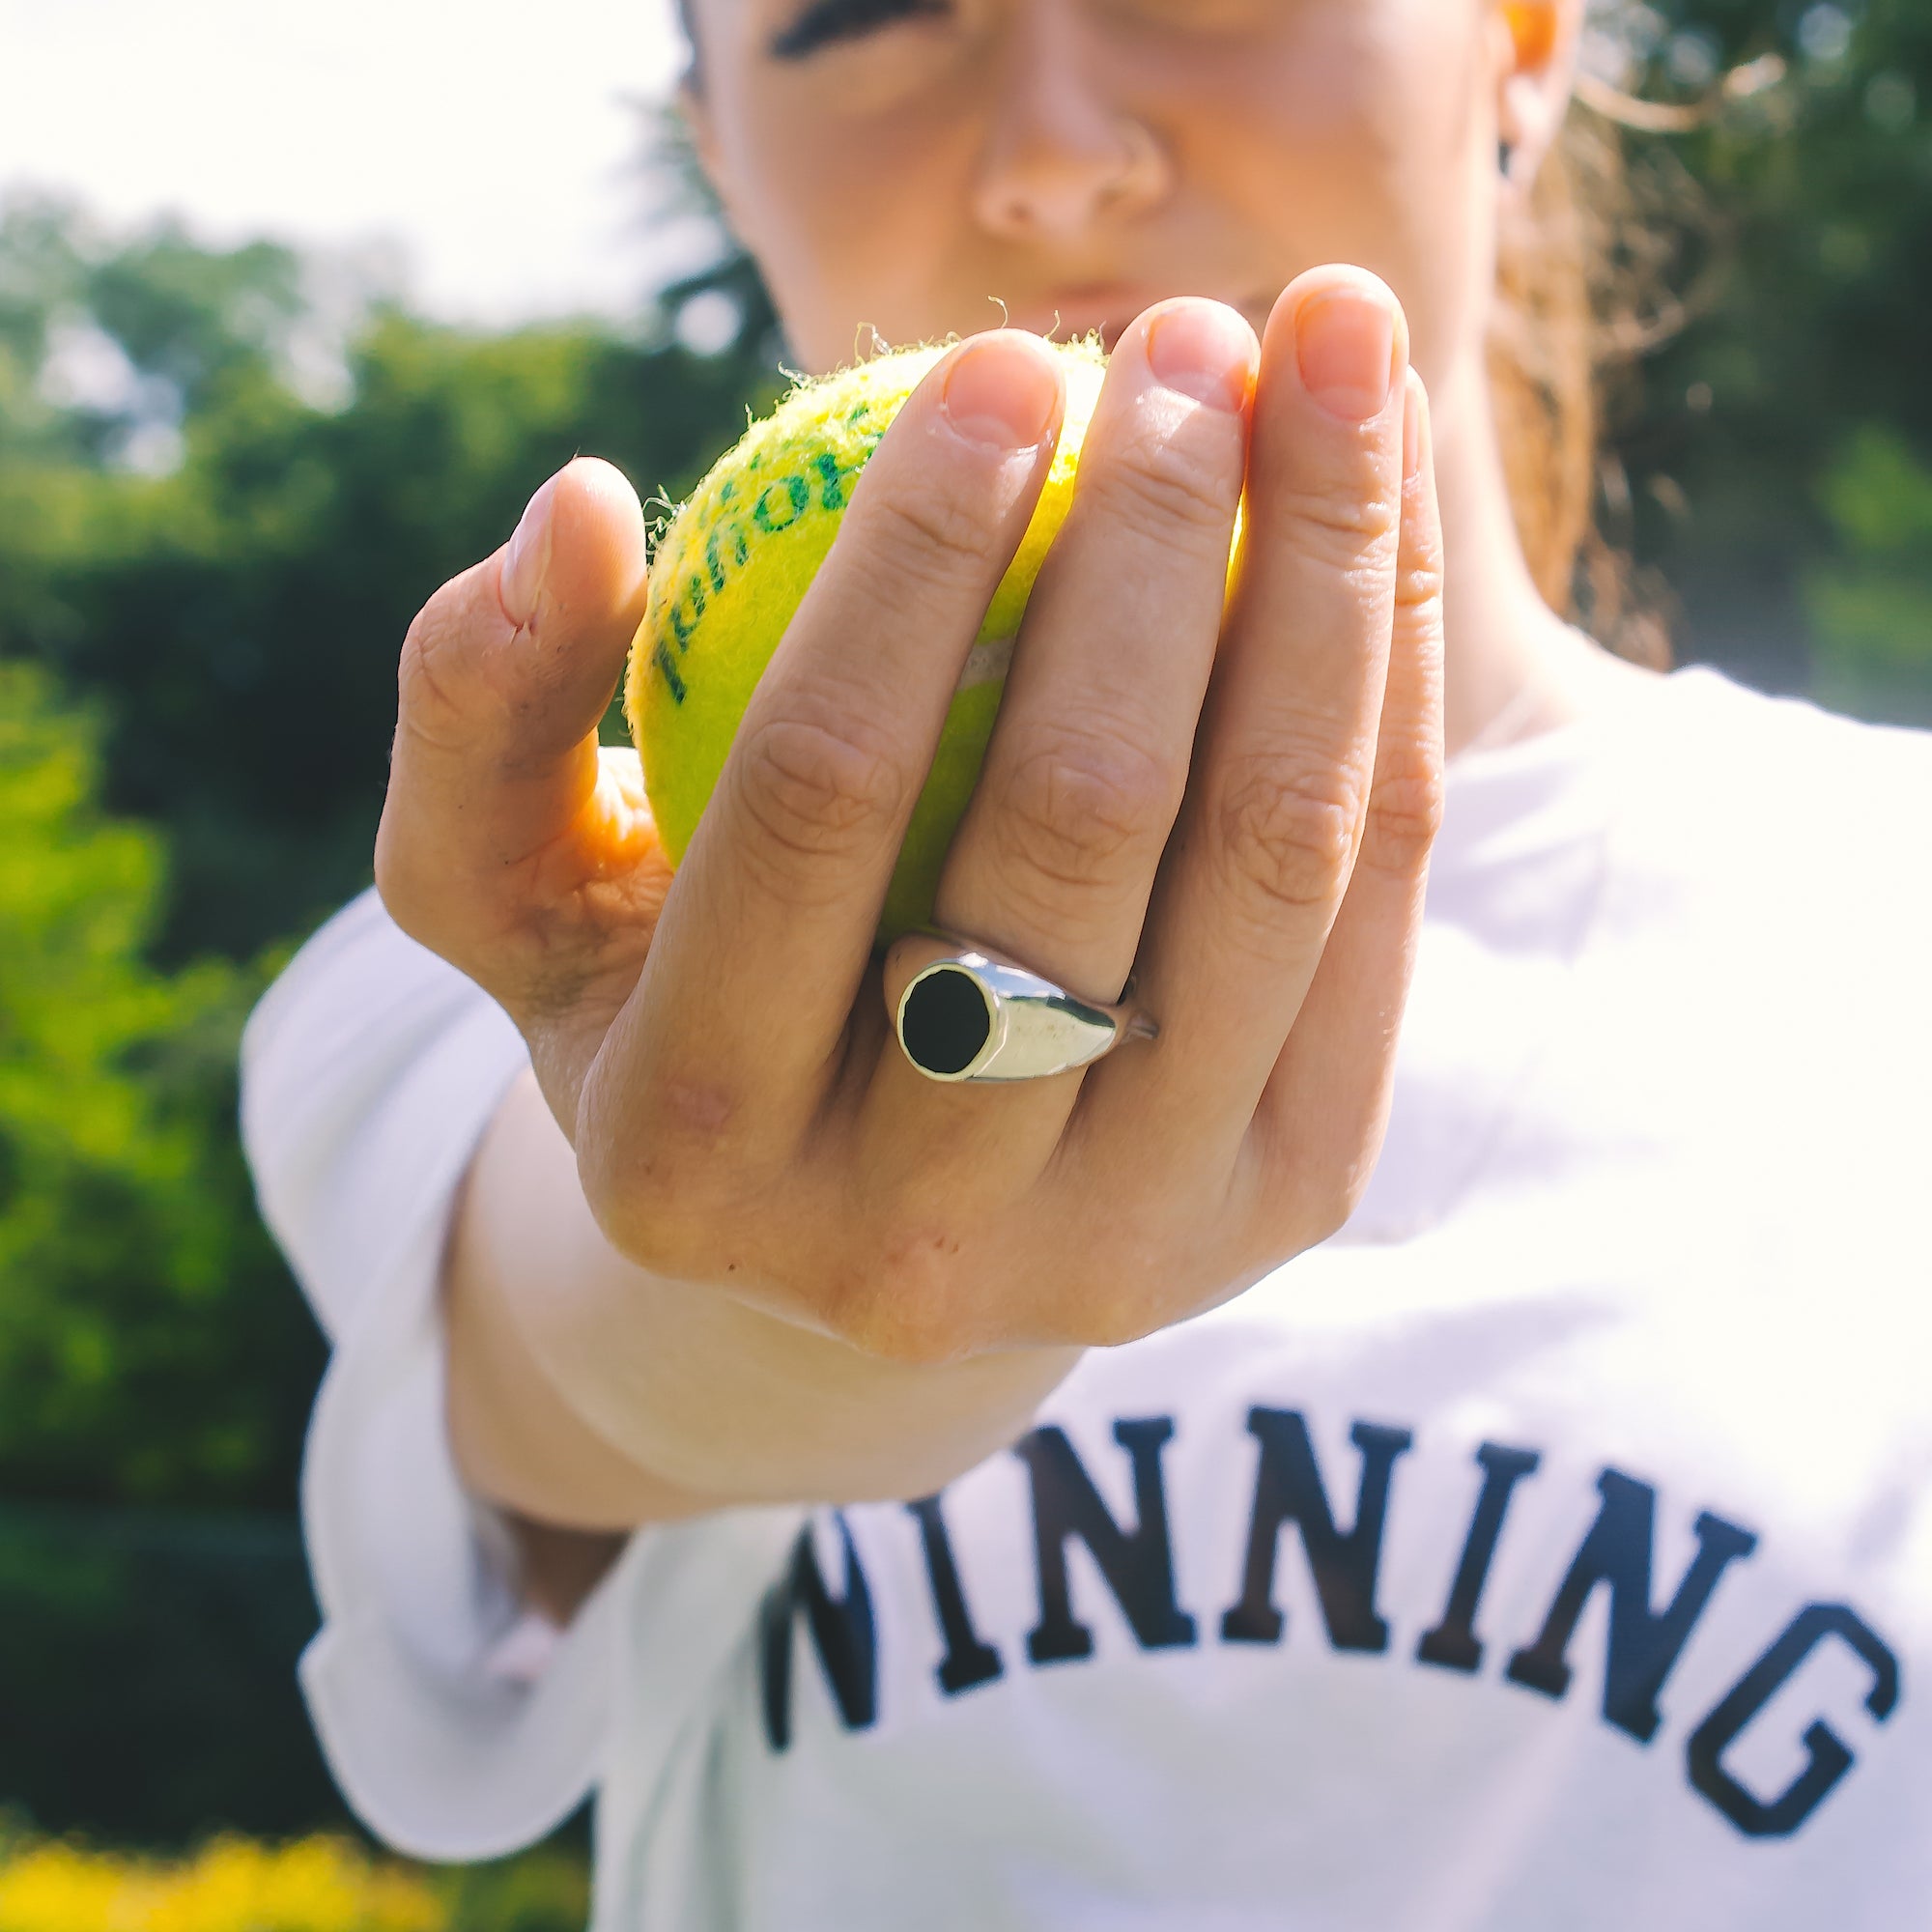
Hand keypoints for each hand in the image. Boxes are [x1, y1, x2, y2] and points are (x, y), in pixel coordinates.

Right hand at [377, 266, 1443, 1369]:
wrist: (861, 1233)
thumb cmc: (665, 1009)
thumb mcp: (509, 886)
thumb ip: (483, 713)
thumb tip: (578, 506)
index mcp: (682, 1158)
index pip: (815, 794)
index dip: (913, 553)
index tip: (999, 364)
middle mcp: (908, 1247)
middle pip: (1074, 824)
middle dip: (1152, 530)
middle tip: (1189, 336)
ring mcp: (1123, 1248)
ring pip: (1266, 860)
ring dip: (1321, 573)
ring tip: (1328, 361)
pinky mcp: (1285, 1209)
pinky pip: (1374, 905)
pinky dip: (1391, 684)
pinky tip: (1375, 512)